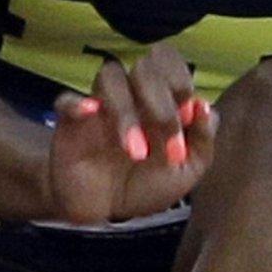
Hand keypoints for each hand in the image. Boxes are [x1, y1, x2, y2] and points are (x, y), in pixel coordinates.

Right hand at [44, 46, 216, 224]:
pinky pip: (67, 100)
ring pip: (109, 78)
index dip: (179, 78)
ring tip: (136, 153)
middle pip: (143, 68)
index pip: (167, 60)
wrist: (105, 211)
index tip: (187, 113)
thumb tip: (204, 106)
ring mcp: (99, 104)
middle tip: (169, 148)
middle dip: (161, 106)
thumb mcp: (185, 172)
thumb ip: (202, 141)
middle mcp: (130, 93)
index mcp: (159, 97)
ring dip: (127, 113)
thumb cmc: (145, 183)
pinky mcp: (69, 123)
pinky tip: (90, 113)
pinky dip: (77, 103)